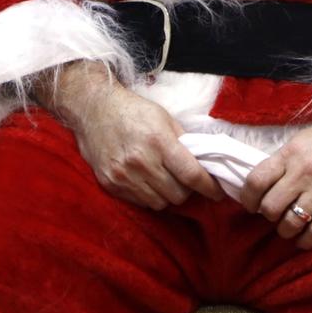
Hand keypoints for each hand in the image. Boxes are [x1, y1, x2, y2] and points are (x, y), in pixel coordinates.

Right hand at [47, 66, 221, 210]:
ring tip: (165, 180)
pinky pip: (140, 202)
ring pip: (160, 203)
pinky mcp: (111, 184)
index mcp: (159, 142)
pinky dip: (149, 196)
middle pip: (178, 195)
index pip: (192, 175)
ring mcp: (124, 176)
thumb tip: (202, 163)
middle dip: (187, 190)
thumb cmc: (132, 110)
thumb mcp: (164, 118)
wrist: (93, 109)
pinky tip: (147, 181)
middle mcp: (141, 162)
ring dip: (167, 195)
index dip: (209, 187)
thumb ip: (183, 142)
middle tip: (185, 180)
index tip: (218, 192)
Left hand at [238, 119, 311, 250]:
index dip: (247, 198)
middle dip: (268, 216)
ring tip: (288, 228)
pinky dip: (306, 241)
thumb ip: (282, 161)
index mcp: (290, 154)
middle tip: (273, 215)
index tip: (251, 205)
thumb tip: (263, 185)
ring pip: (291, 223)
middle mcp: (303, 172)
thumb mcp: (302, 140)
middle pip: (271, 207)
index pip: (256, 181)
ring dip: (285, 230)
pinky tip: (304, 239)